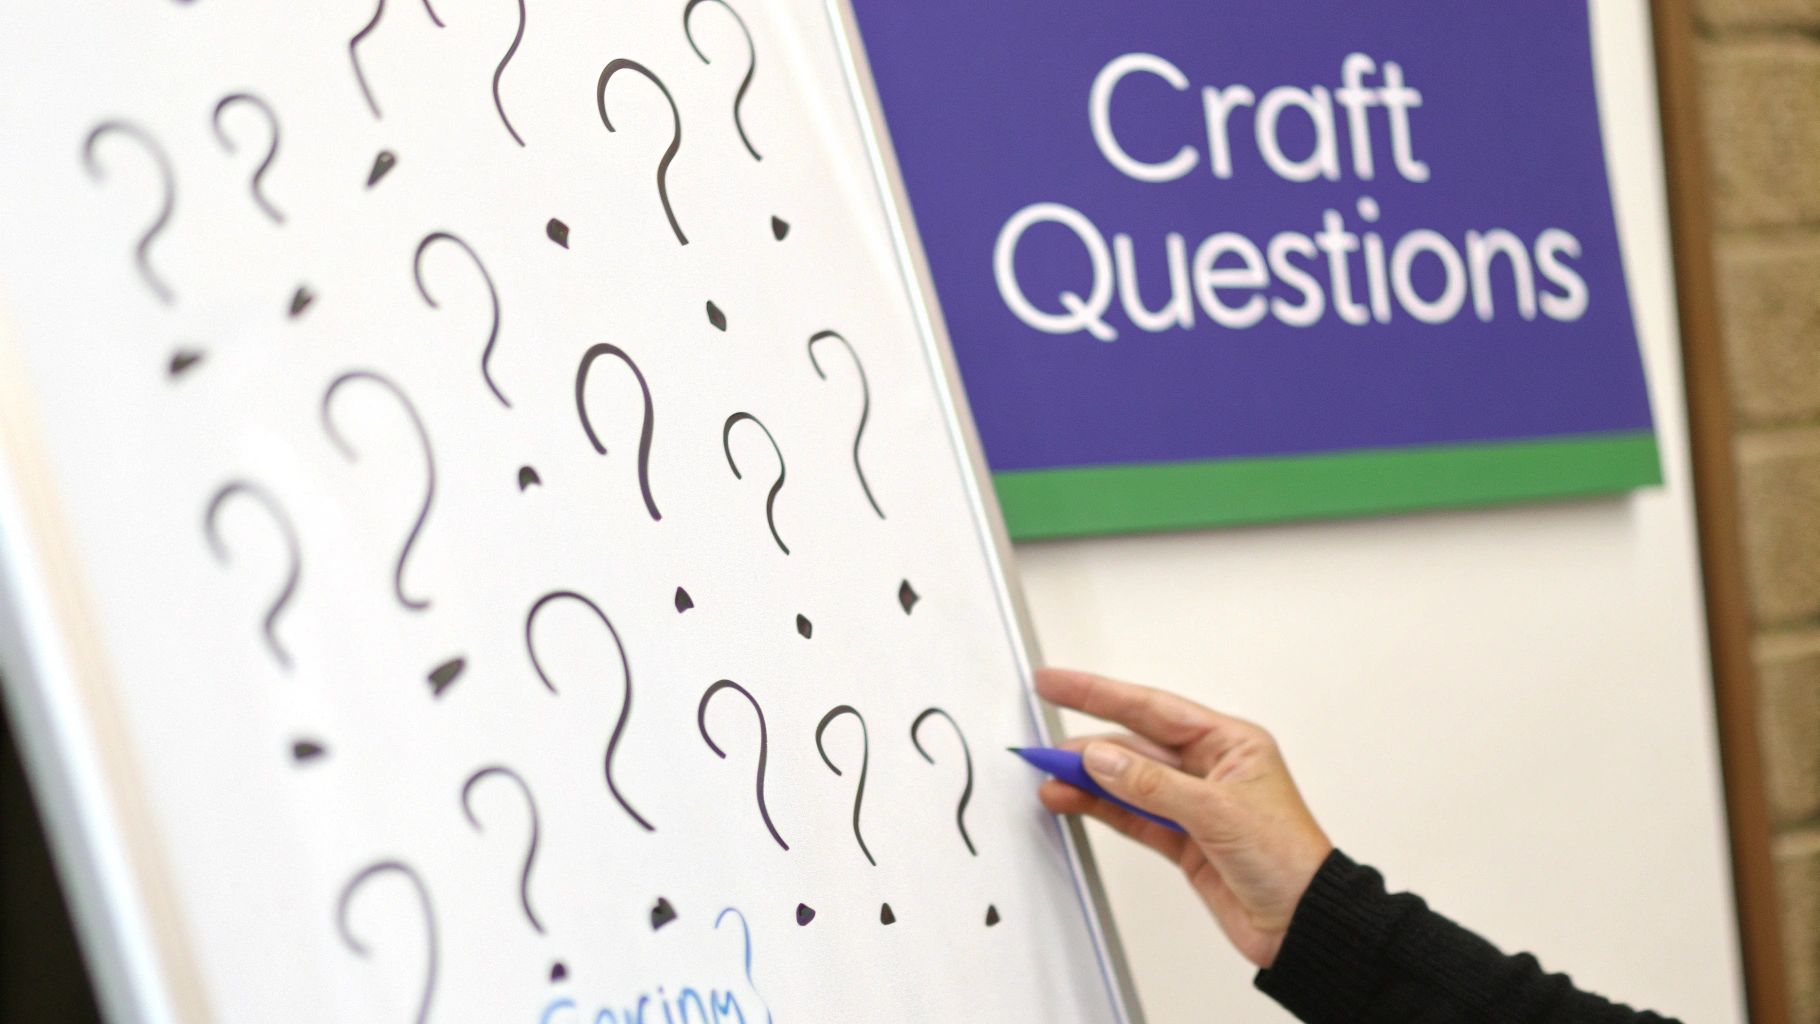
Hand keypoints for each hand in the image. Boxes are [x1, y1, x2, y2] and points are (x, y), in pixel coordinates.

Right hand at [1035, 667, 1332, 969]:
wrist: (1304, 925)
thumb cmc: (1289, 861)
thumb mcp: (1218, 814)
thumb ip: (1152, 785)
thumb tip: (1101, 758)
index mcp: (1230, 744)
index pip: (1152, 709)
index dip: (1099, 694)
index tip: (1056, 684)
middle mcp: (1210, 769)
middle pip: (1134, 744)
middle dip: (1086, 744)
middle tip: (1042, 747)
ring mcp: (1193, 805)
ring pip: (1127, 781)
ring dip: (1088, 780)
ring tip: (1049, 779)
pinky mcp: (1182, 840)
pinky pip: (1131, 815)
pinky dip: (1101, 809)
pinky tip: (1073, 801)